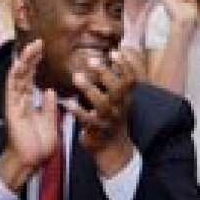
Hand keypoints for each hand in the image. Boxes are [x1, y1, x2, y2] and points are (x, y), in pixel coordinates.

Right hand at [0, 39, 59, 188]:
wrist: (31, 161)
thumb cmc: (39, 143)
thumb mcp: (49, 121)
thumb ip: (49, 106)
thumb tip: (51, 90)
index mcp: (29, 101)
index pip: (31, 77)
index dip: (36, 63)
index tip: (43, 48)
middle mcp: (20, 100)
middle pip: (23, 74)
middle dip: (30, 57)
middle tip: (38, 41)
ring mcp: (14, 104)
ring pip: (17, 78)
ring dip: (24, 62)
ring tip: (32, 47)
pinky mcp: (12, 111)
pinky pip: (13, 91)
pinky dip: (16, 77)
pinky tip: (20, 65)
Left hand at [63, 49, 136, 175]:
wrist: (112, 148)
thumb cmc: (112, 118)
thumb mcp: (119, 100)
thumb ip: (116, 81)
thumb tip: (115, 57)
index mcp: (126, 98)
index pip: (131, 79)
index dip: (125, 65)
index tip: (114, 52)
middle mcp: (120, 107)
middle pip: (118, 88)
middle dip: (106, 73)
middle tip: (91, 60)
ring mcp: (110, 119)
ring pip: (102, 103)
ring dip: (89, 89)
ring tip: (76, 77)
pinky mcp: (98, 130)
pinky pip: (88, 120)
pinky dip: (78, 111)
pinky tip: (68, 103)